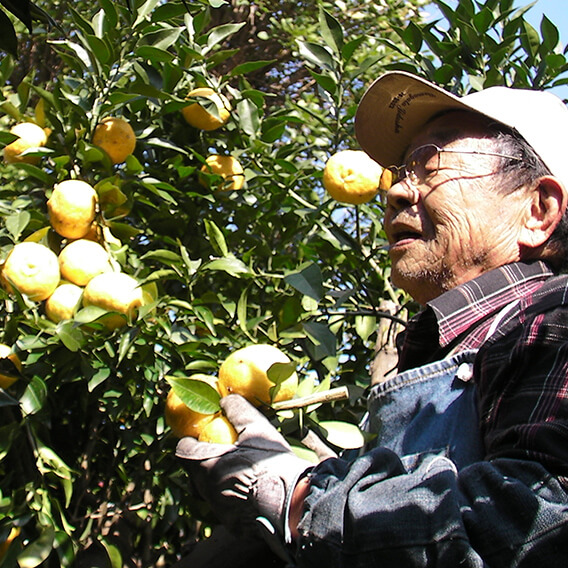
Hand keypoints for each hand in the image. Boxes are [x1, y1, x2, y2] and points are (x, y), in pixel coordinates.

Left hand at [175, 394, 311, 541]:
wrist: (291, 504)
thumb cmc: (271, 464)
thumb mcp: (256, 429)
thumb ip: (237, 411)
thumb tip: (225, 398)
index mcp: (206, 466)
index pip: (182, 452)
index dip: (188, 442)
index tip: (199, 435)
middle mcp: (207, 490)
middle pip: (193, 473)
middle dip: (201, 461)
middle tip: (219, 450)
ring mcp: (219, 510)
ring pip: (208, 491)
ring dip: (216, 479)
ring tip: (236, 469)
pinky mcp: (232, 524)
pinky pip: (224, 505)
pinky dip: (230, 495)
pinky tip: (249, 488)